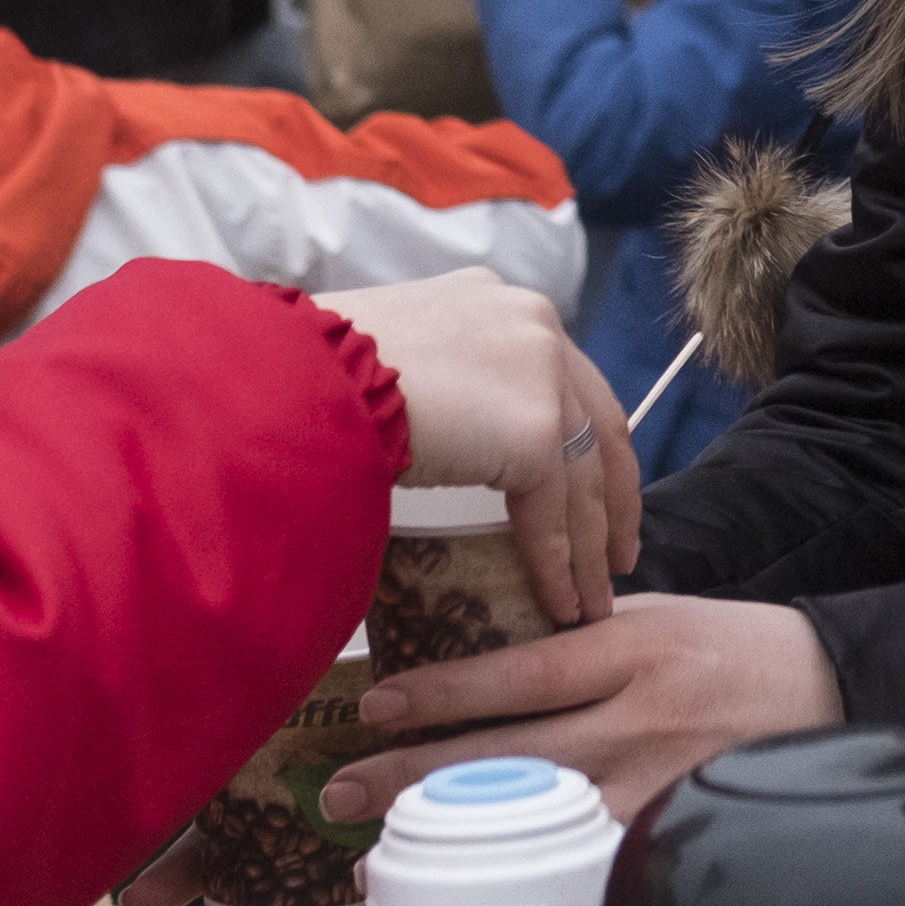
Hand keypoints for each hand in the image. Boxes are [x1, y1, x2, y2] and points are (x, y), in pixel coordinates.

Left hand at [321, 594, 839, 826]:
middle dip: (414, 775)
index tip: (375, 704)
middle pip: (508, 752)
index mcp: (628, 648)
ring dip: (454, 839)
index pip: (519, 672)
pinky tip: (477, 896)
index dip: (442, 691)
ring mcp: (655, 784)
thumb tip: (484, 660)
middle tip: (338, 791)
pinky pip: (588, 861)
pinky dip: (526, 877)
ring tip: (379, 860)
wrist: (835, 688)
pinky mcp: (673, 831)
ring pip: (536, 816)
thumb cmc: (736, 647)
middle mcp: (635, 718)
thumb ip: (578, 639)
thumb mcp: (658, 617)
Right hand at [324, 269, 641, 631]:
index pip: (564, 378)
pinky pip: (554, 514)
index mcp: (498, 302)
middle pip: (598, 422)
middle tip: (615, 551)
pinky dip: (558, 565)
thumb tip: (431, 427)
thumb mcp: (391, 356)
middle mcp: (533, 324)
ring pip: (584, 477)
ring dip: (590, 547)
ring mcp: (540, 372)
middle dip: (612, 495)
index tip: (593, 488)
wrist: (289, 377)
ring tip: (590, 598)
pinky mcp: (531, 431)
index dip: (584, 439)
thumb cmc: (309, 373)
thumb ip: (437, 381)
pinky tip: (561, 603)